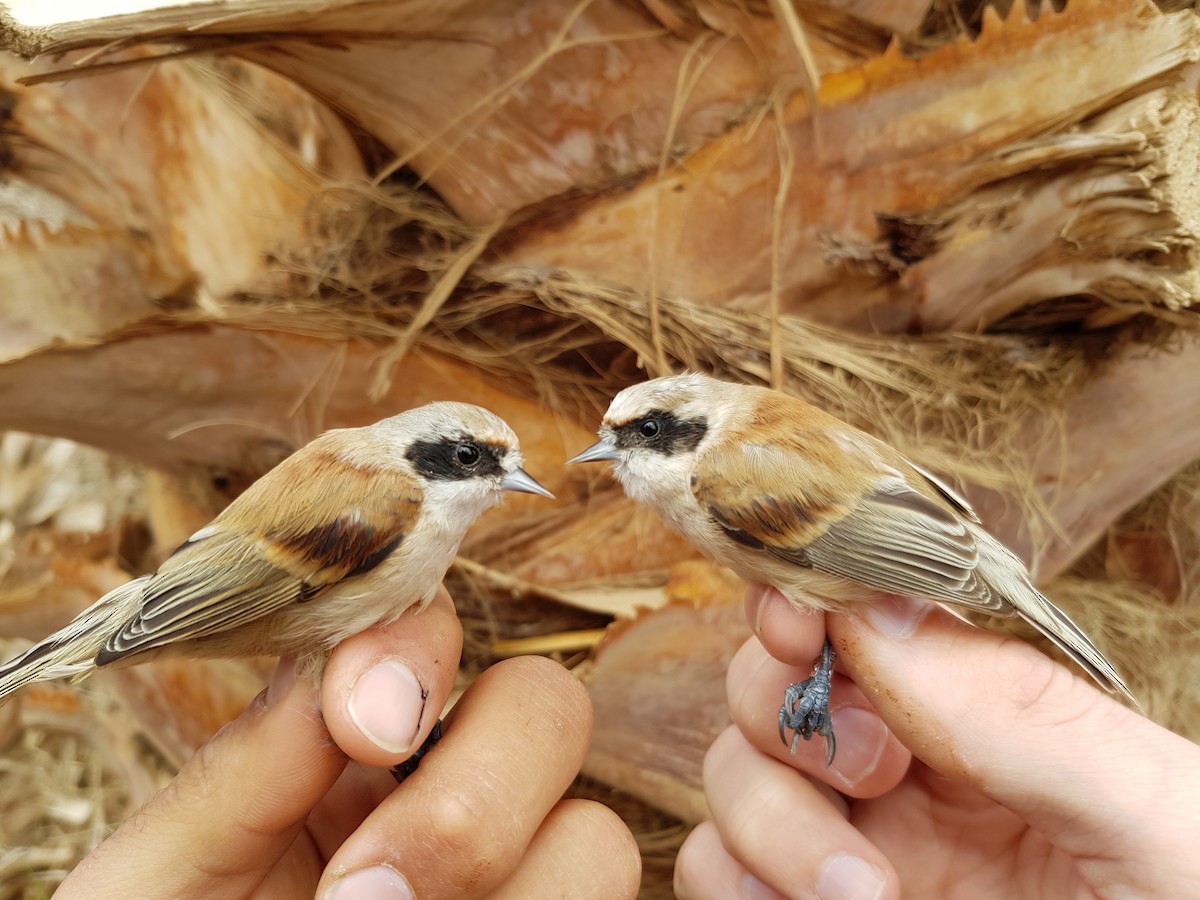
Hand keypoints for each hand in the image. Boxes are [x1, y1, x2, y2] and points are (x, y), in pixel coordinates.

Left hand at [56, 588, 640, 898]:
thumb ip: (243, 770)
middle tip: (365, 898)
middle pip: (549, 709)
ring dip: (503, 892)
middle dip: (473, 797)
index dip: (419, 651)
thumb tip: (343, 669)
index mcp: (351, 756)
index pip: (432, 629)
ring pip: (596, 839)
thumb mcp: (160, 882)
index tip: (365, 730)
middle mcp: (449, 801)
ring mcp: (512, 886)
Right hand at [675, 585, 1199, 898]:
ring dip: (768, 822)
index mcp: (1000, 718)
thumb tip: (879, 607)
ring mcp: (859, 849)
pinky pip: (720, 874)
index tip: (803, 627)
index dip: (817, 599)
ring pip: (735, 777)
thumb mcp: (1159, 823)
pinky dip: (735, 884)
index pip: (873, 615)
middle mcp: (915, 773)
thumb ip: (1024, 712)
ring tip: (864, 895)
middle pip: (778, 683)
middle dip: (790, 715)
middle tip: (870, 779)